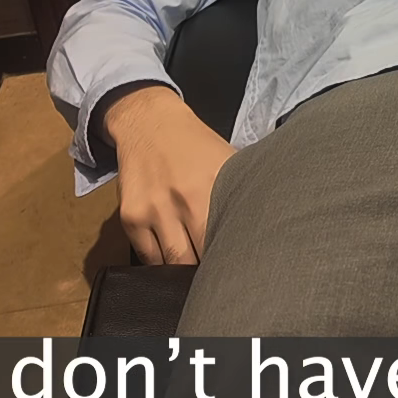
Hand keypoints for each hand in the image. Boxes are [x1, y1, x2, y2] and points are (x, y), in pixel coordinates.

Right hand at [101, 85, 235, 264]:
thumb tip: (267, 223)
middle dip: (210, 271)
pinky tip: (172, 260)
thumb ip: (242, 192)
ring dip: (184, 271)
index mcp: (213, 188)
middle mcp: (183, 201)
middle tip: (219, 275)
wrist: (149, 122)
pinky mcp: (130, 217)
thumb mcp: (228, 161)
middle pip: (198, 259)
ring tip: (196, 271)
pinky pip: (147, 256)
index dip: (233, 260)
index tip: (239, 266)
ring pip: (172, 263)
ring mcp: (153, 211)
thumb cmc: (196, 146)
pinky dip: (160, 264)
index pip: (227, 242)